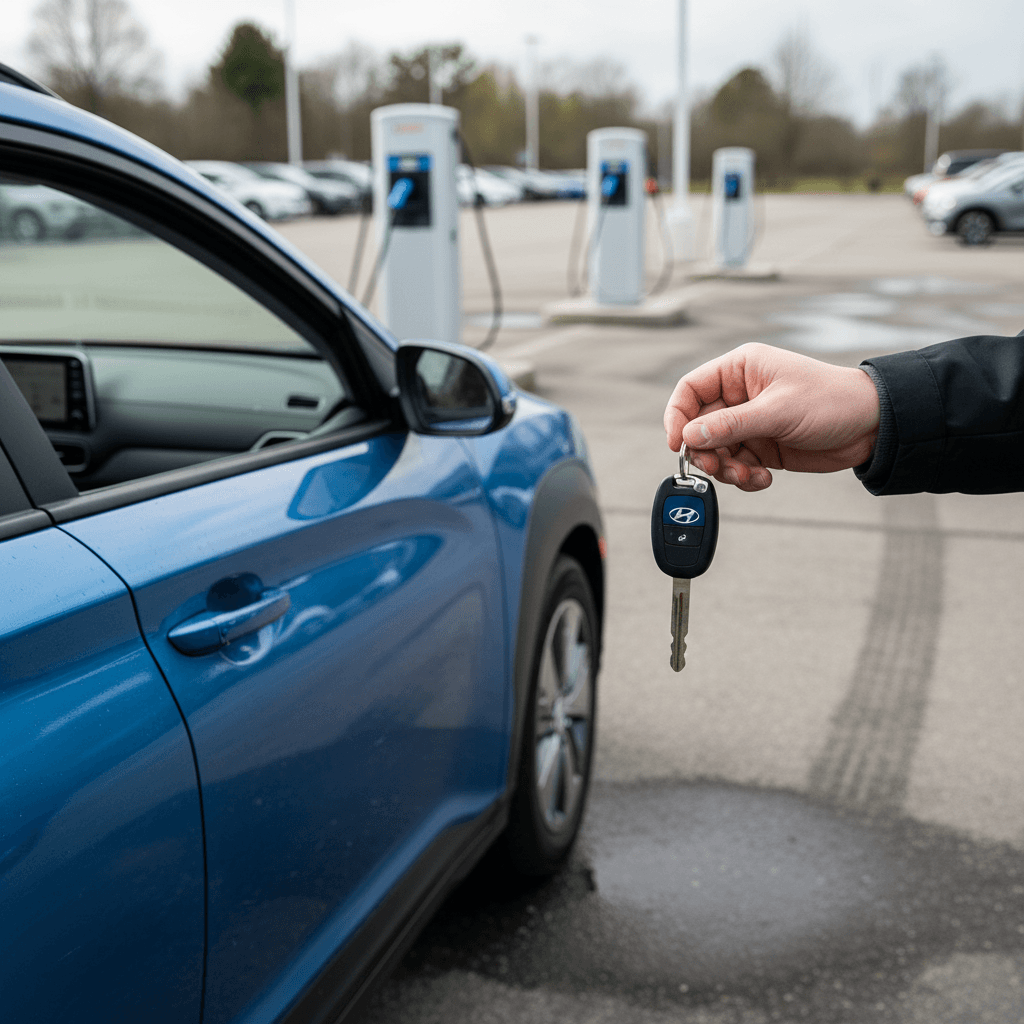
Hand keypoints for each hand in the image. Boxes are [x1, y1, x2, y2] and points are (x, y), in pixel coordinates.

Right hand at [663, 343, 880, 490]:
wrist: (872, 427)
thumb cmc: (832, 401)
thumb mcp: (778, 411)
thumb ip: (731, 425)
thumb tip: (689, 437)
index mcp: (740, 370)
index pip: (691, 389)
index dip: (677, 416)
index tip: (677, 444)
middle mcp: (740, 396)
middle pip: (698, 426)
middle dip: (705, 451)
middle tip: (716, 468)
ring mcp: (749, 423)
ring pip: (715, 451)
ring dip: (725, 469)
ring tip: (747, 475)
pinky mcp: (761, 448)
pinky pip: (736, 466)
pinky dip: (743, 477)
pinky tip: (763, 478)